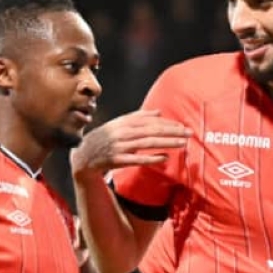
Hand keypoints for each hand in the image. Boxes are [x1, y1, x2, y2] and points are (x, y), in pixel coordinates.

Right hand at [71, 110, 189, 177]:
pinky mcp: (117, 161)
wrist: (83, 156)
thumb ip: (137, 117)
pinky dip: (151, 158)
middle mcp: (122, 133)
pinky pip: (137, 159)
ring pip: (147, 143)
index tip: (182, 126)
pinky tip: (165, 158)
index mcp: (124, 123)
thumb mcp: (118, 124)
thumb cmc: (103, 139)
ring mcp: (119, 147)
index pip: (149, 121)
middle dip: (172, 131)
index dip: (167, 123)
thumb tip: (158, 112)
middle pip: (152, 131)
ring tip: (182, 144)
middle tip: (189, 133)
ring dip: (166, 143)